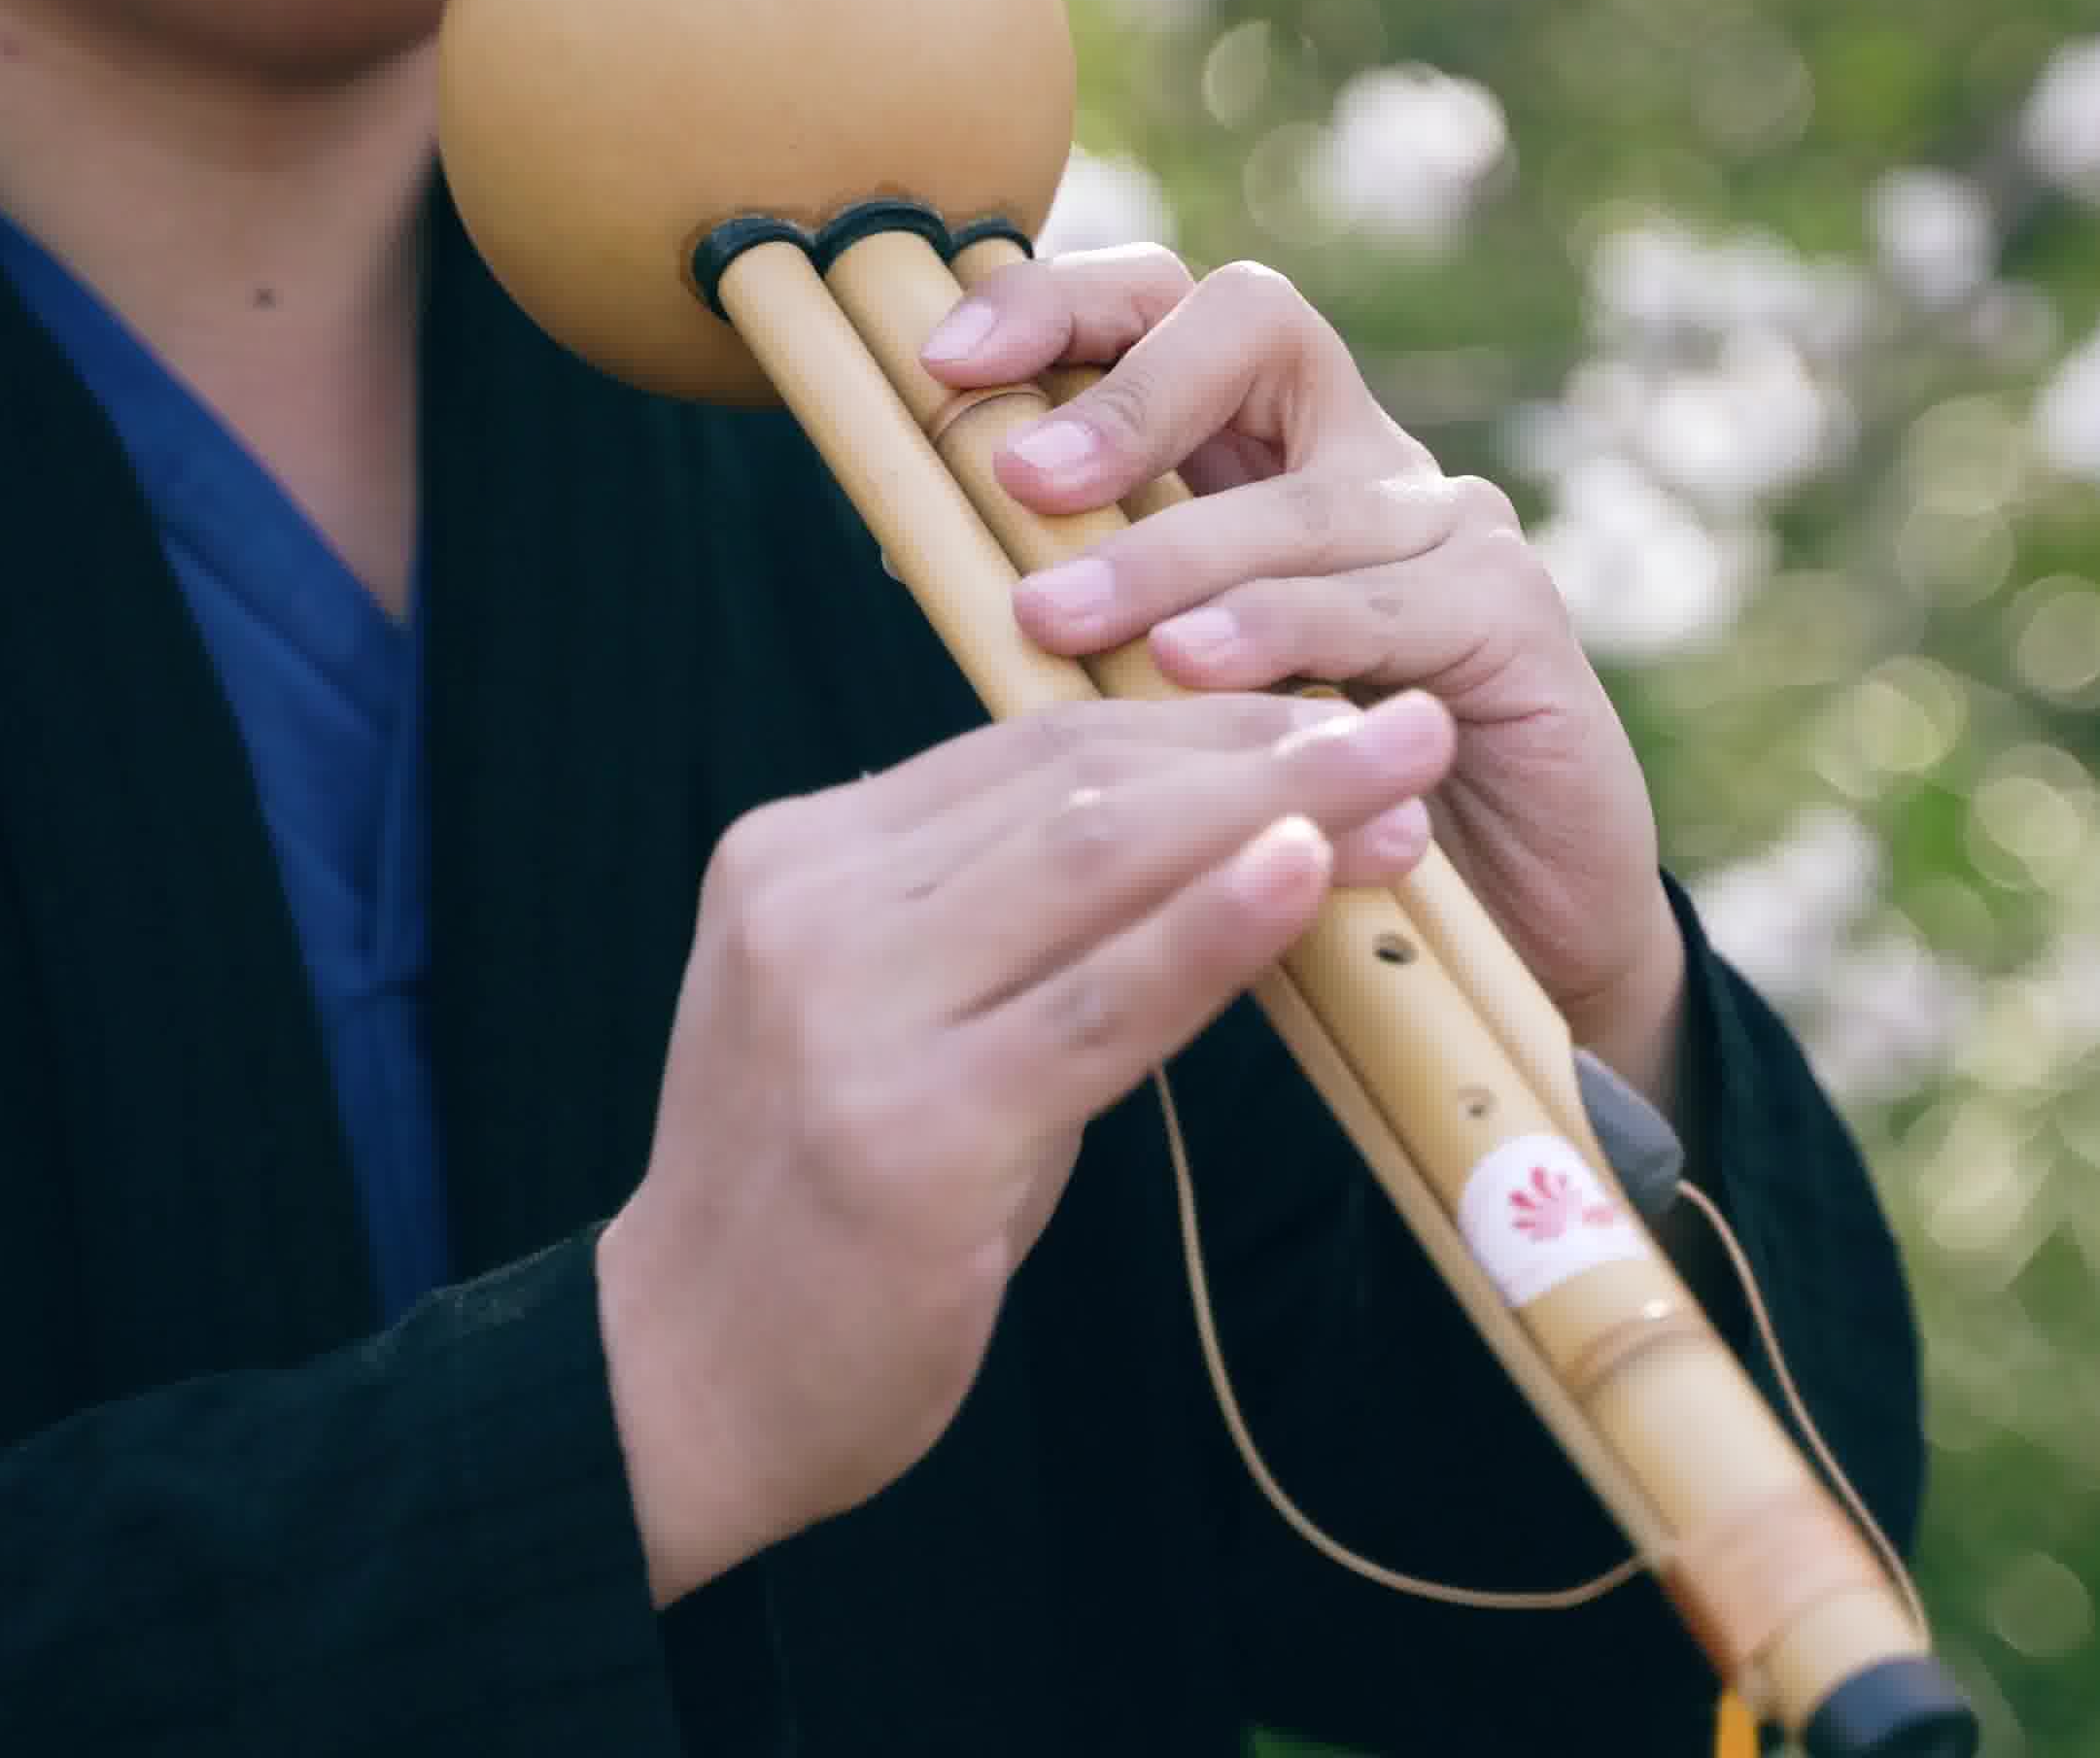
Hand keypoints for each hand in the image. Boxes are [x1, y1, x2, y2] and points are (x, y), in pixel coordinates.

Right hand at [595, 690, 1451, 1603]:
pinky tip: (1303, 870)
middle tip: (1409, 725)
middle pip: (1075, 784)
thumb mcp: (900, 1018)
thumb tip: (1215, 829)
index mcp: (796, 857)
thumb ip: (1010, 920)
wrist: (691, 1388)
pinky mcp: (915, 1134)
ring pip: (1094, 863)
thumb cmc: (831, 1201)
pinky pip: (1097, 1008)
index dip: (1201, 721)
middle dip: (1261, 746)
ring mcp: (851, 1017)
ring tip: (1402, 779)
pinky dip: (1211, 929)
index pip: (1031, 747)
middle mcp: (809, 909)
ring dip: (1271, 808)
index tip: (1338, 712)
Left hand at [913, 246, 1691, 1098]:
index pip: (1166, 305)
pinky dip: (1283, 634)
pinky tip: (1196, 670)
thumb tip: (918, 547)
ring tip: (1063, 616)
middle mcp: (1361, 458)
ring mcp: (1448, 526)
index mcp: (1262, 448)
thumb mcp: (1163, 693)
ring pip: (1302, 498)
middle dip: (1126, 396)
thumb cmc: (1293, 812)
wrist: (1491, 939)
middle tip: (1025, 483)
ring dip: (1172, 556)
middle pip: (1255, 327)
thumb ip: (1086, 607)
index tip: (946, 365)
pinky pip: (1384, 603)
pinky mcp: (1513, 613)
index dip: (1059, 304)